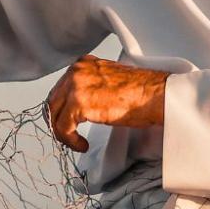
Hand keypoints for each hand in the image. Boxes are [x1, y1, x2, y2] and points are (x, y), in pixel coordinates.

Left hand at [45, 55, 168, 152]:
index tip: (67, 122)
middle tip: (67, 135)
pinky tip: (82, 144)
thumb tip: (79, 105)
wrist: (156, 95)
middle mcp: (77, 71)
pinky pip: (63, 127)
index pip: (60, 88)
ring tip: (75, 142)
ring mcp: (76, 86)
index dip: (61, 109)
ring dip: (63, 133)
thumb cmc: (141, 92)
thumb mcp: (109, 82)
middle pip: (53, 100)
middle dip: (57, 121)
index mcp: (83, 64)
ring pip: (55, 115)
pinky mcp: (80, 103)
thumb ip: (90, 87)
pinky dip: (69, 140)